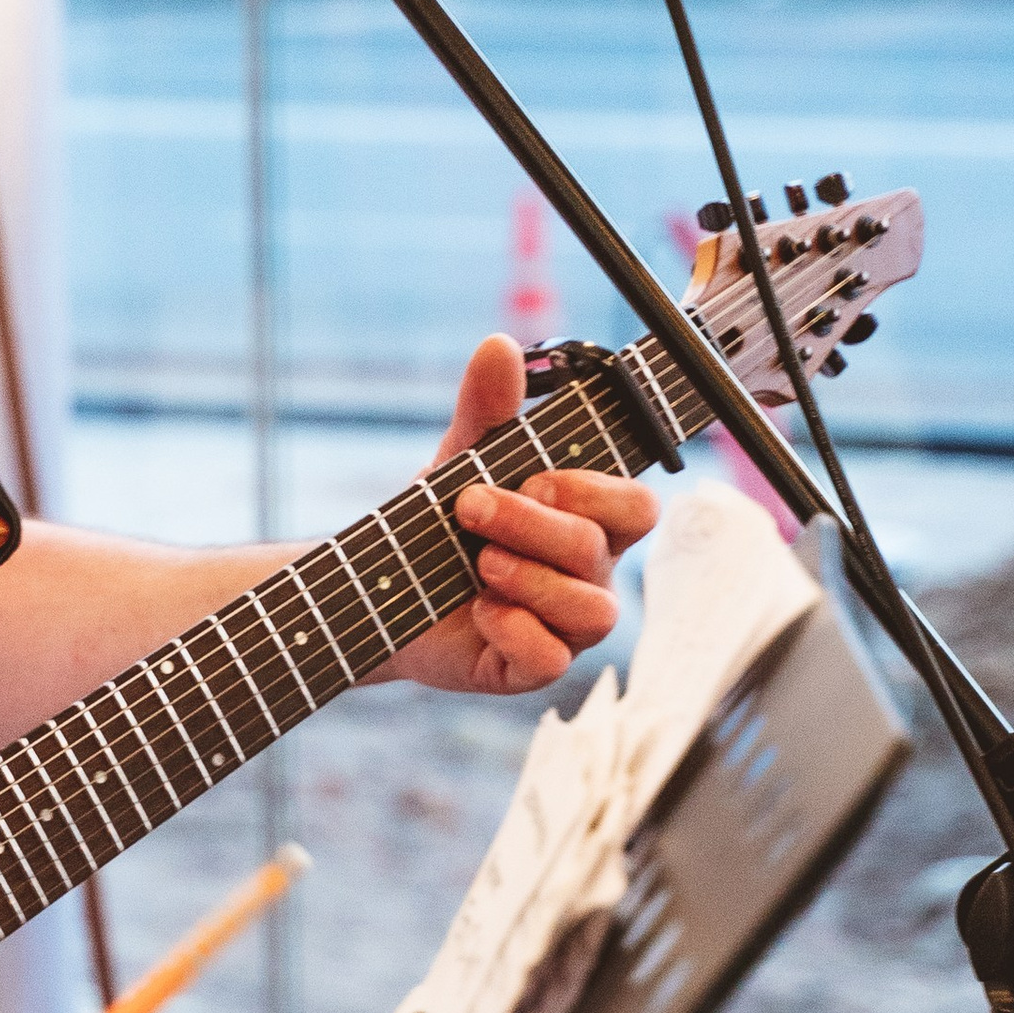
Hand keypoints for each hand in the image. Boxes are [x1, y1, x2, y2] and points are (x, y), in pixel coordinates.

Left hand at [386, 333, 658, 697]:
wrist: (377, 587)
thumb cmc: (438, 522)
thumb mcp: (459, 458)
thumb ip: (486, 408)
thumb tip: (499, 346)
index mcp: (586, 520)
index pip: (636, 506)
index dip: (597, 492)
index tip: (534, 477)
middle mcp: (587, 574)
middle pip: (602, 551)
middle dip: (535, 524)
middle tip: (470, 506)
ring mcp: (563, 625)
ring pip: (591, 611)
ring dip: (531, 579)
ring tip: (478, 564)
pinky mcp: (529, 666)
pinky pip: (551, 660)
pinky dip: (517, 631)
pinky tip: (481, 610)